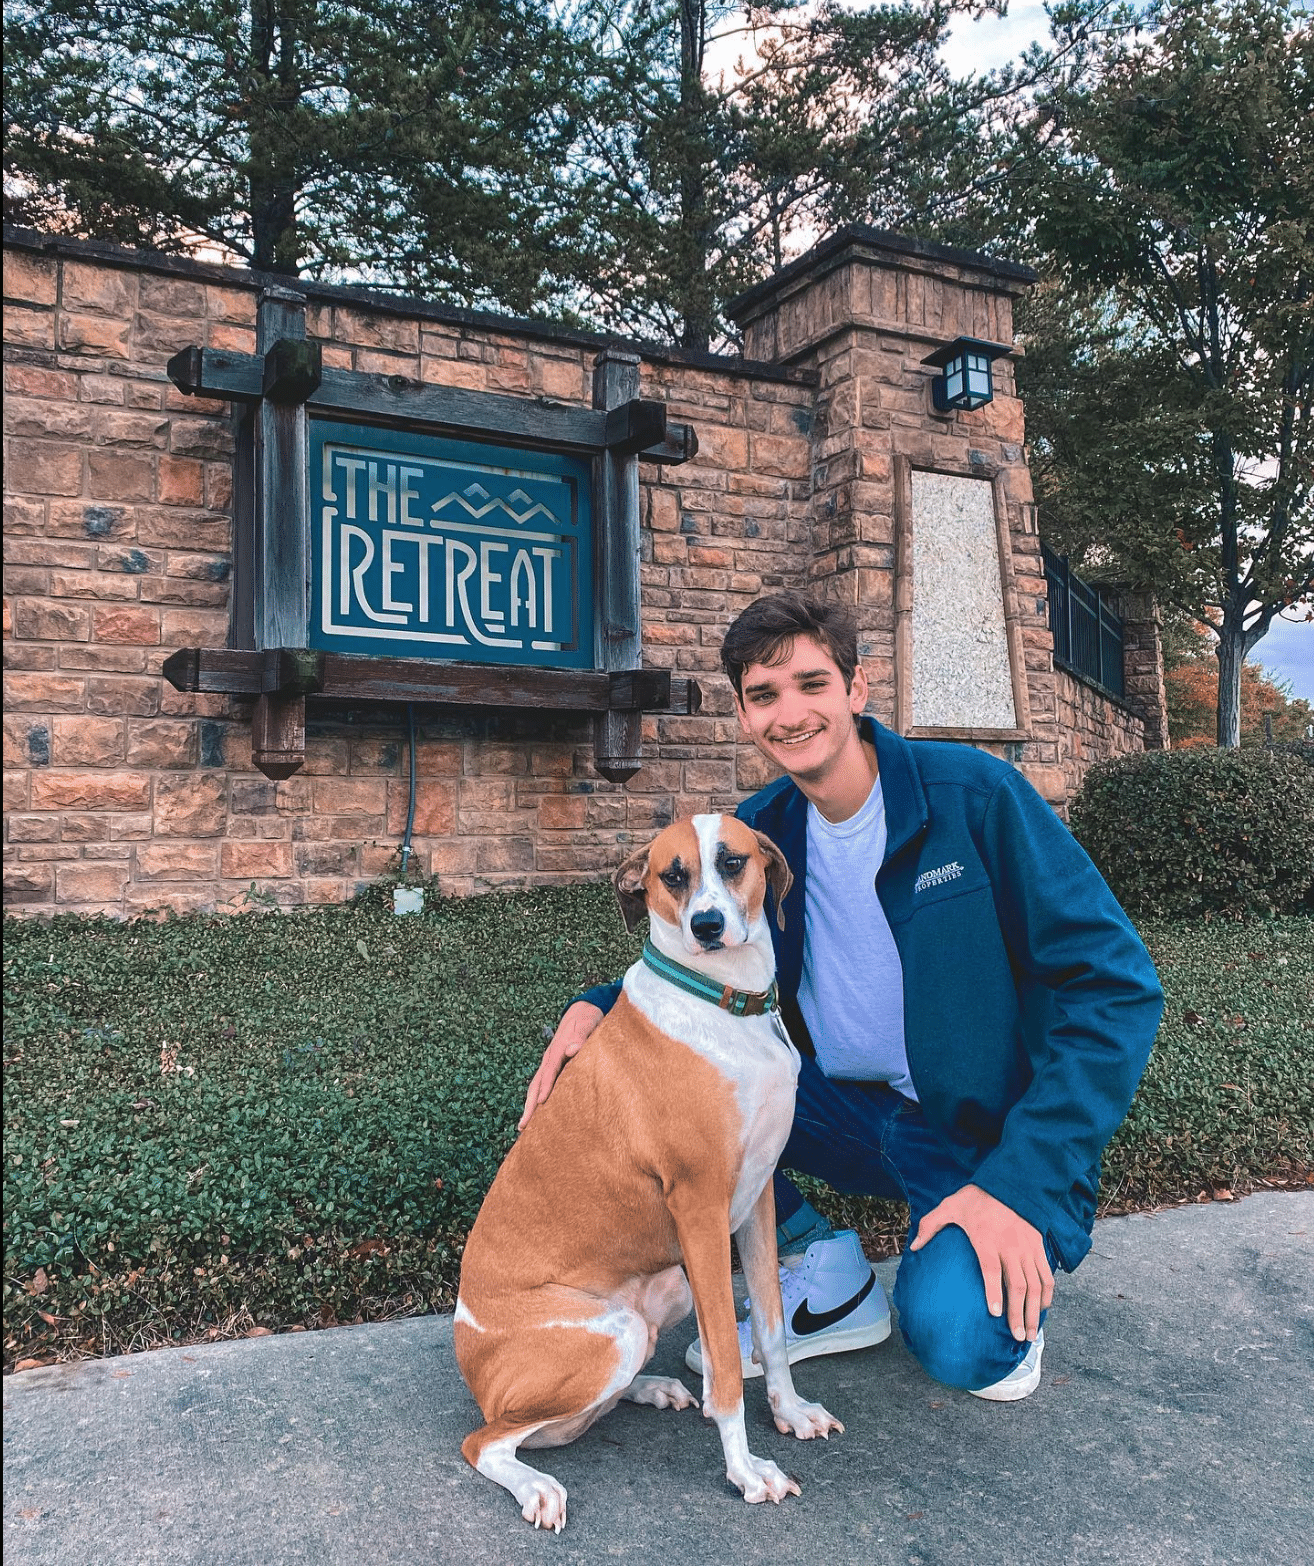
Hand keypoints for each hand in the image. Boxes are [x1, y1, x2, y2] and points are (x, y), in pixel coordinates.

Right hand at [517, 1001, 602, 1130]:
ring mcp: (549, 1062)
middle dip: (529, 1104)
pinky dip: (535, 1098)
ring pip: (535, 1085)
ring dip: (529, 1105)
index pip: (550, 1071)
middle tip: (523, 1125)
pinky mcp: (552, 1065)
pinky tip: (536, 1113)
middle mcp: (550, 1057)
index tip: (541, 1102)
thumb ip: (581, 1037)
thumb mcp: (588, 1024)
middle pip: (536, 1083)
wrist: (582, 1010)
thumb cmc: (588, 1019)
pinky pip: (541, 1084)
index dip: (545, 1086)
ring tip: (523, 1126)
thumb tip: (572, 1050)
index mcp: (558, 1049)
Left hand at [909, 1184, 1053, 1342]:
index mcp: (987, 1240)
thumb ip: (931, 1225)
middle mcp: (1010, 1247)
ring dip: (1035, 1311)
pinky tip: (1044, 1308)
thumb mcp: (950, 1206)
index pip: (992, 1271)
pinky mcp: (1039, 1246)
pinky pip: (1047, 1274)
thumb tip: (914, 1247)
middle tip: (1017, 1337)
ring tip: (1031, 1333)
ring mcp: (1027, 1248)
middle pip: (1018, 1286)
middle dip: (1019, 1314)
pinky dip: (1048, 1293)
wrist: (1010, 1182)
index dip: (994, 1294)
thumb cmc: (977, 1197)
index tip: (995, 1314)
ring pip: (1036, 1285)